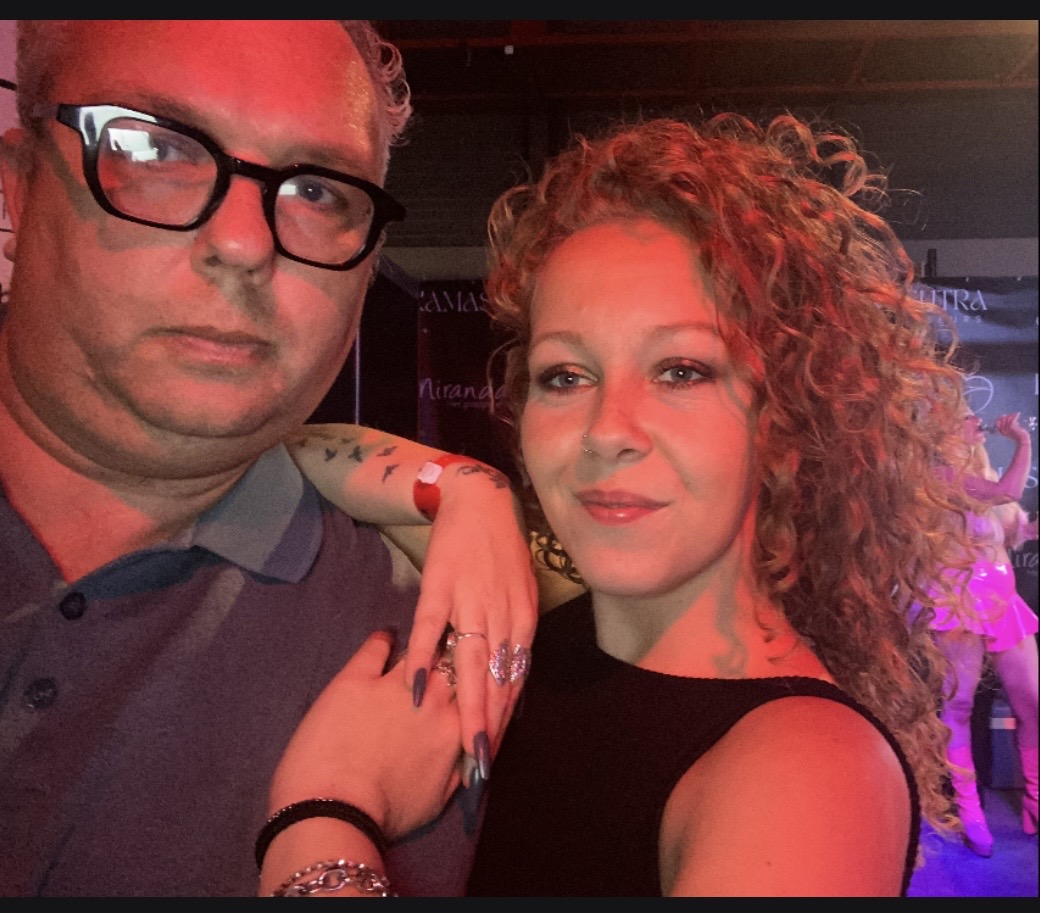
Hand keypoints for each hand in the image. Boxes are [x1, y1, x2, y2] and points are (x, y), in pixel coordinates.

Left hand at [269, 630, 462, 840]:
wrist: (334, 810)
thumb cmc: (387, 813)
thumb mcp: (437, 801)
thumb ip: (459, 769)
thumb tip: (472, 753)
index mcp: (455, 727)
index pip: (475, 691)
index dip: (474, 682)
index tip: (472, 675)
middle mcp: (431, 698)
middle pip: (453, 664)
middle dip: (456, 655)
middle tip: (451, 651)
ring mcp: (393, 684)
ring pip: (419, 650)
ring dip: (424, 645)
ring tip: (422, 639)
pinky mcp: (356, 677)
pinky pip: (375, 647)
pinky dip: (382, 639)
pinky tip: (385, 635)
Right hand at [403, 463, 537, 778]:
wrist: (481, 501)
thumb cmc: (500, 552)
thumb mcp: (520, 595)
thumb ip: (514, 637)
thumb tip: (511, 681)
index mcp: (523, 620)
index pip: (516, 681)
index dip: (506, 720)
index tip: (495, 754)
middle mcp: (502, 615)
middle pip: (496, 680)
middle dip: (489, 725)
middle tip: (480, 766)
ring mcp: (470, 601)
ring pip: (470, 662)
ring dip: (466, 705)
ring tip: (460, 741)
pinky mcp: (439, 587)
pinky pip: (430, 628)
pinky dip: (422, 658)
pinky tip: (413, 687)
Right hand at [994, 412, 1028, 441]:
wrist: (1022, 439)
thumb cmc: (1017, 436)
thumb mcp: (1011, 431)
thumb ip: (1008, 426)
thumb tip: (1006, 418)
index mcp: (1001, 432)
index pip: (997, 423)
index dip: (999, 418)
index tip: (1003, 415)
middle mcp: (1003, 430)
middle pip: (1002, 419)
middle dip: (1007, 416)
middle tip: (1012, 415)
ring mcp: (1007, 428)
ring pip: (1007, 418)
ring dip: (1012, 416)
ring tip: (1016, 415)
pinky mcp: (1011, 426)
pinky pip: (1012, 419)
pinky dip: (1015, 416)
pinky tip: (1018, 414)